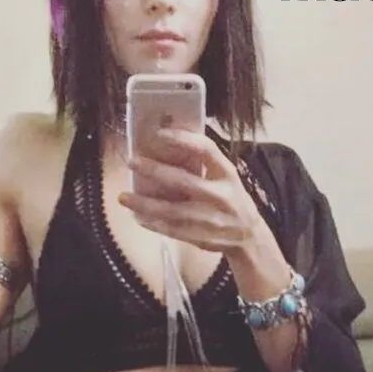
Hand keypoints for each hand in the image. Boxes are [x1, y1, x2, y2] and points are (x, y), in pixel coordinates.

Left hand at [118, 129, 264, 258]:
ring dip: (144, 204)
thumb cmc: (232, 200)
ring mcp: (210, 219)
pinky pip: (172, 230)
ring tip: (123, 197)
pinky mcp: (201, 237)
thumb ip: (204, 165)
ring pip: (172, 211)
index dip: (183, 139)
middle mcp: (220, 196)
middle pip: (183, 181)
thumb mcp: (226, 178)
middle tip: (132, 161)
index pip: (206, 151)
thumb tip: (169, 146)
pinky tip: (138, 216)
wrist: (249, 237)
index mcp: (227, 175)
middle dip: (154, 170)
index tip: (160, 133)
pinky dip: (153, 223)